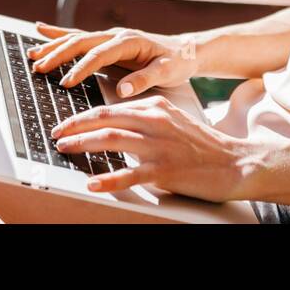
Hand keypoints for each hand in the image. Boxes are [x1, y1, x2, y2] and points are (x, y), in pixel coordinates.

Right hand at [28, 22, 200, 97]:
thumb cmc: (177, 62)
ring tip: (32, 54)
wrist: (185, 50)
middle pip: (81, 42)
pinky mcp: (107, 42)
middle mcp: (116, 35)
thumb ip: (145, 79)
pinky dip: (59, 35)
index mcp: (128, 41)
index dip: (81, 68)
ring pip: (76, 38)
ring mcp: (110, 37)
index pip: (99, 55)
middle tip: (38, 68)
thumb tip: (123, 89)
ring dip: (53, 45)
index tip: (66, 82)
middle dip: (58, 54)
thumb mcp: (167, 72)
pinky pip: (79, 37)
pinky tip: (41, 31)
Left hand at [51, 94, 260, 200]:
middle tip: (55, 134)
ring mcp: (159, 146)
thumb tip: (113, 122)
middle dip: (75, 126)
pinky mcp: (164, 171)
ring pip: (112, 140)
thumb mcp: (171, 120)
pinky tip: (92, 183)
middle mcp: (155, 121)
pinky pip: (129, 175)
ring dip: (83, 144)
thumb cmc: (201, 144)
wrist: (234, 162)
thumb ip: (144, 118)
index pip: (110, 108)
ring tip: (64, 149)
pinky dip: (107, 180)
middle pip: (105, 119)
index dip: (83, 115)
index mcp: (155, 107)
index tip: (65, 122)